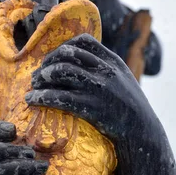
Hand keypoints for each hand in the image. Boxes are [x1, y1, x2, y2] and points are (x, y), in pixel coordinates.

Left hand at [26, 34, 153, 147]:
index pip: (84, 41)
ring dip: (42, 77)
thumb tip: (78, 61)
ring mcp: (99, 88)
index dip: (64, 47)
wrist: (143, 133)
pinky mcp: (91, 107)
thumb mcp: (123, 79)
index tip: (54, 59)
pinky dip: (41, 96)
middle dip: (48, 62)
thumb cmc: (130, 108)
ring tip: (34, 85)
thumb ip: (105, 68)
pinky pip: (59, 97)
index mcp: (113, 61)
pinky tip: (32, 100)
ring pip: (61, 71)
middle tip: (38, 74)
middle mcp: (105, 71)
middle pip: (67, 54)